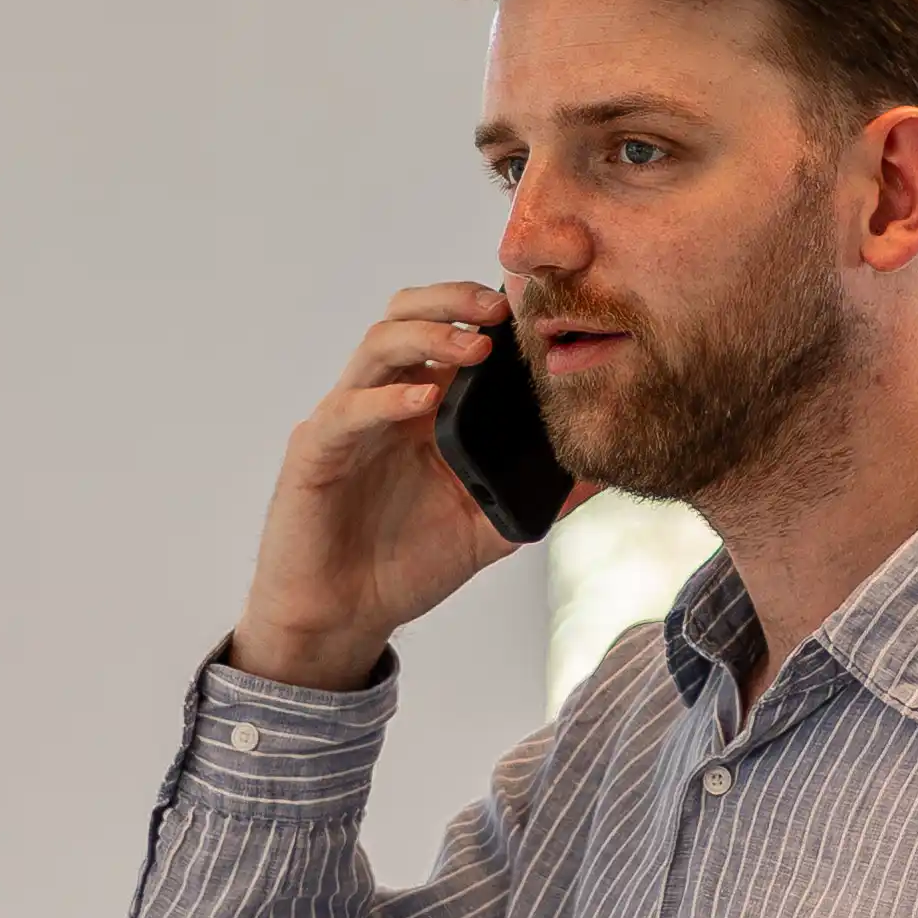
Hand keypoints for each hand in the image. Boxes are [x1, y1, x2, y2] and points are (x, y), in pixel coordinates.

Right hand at [228, 283, 529, 689]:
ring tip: (474, 347)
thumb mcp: (487, 526)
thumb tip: (601, 472)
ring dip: (428, 336)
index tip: (531, 303)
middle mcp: (384, 402)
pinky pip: (348, 411)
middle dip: (453, 300)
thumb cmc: (403, 565)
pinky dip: (385, 400)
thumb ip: (537, 497)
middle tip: (501, 308)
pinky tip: (423, 403)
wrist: (342, 617)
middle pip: (406, 317)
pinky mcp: (316, 453)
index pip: (447, 331)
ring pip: (376, 348)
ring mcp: (348, 422)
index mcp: (424, 409)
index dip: (481, 307)